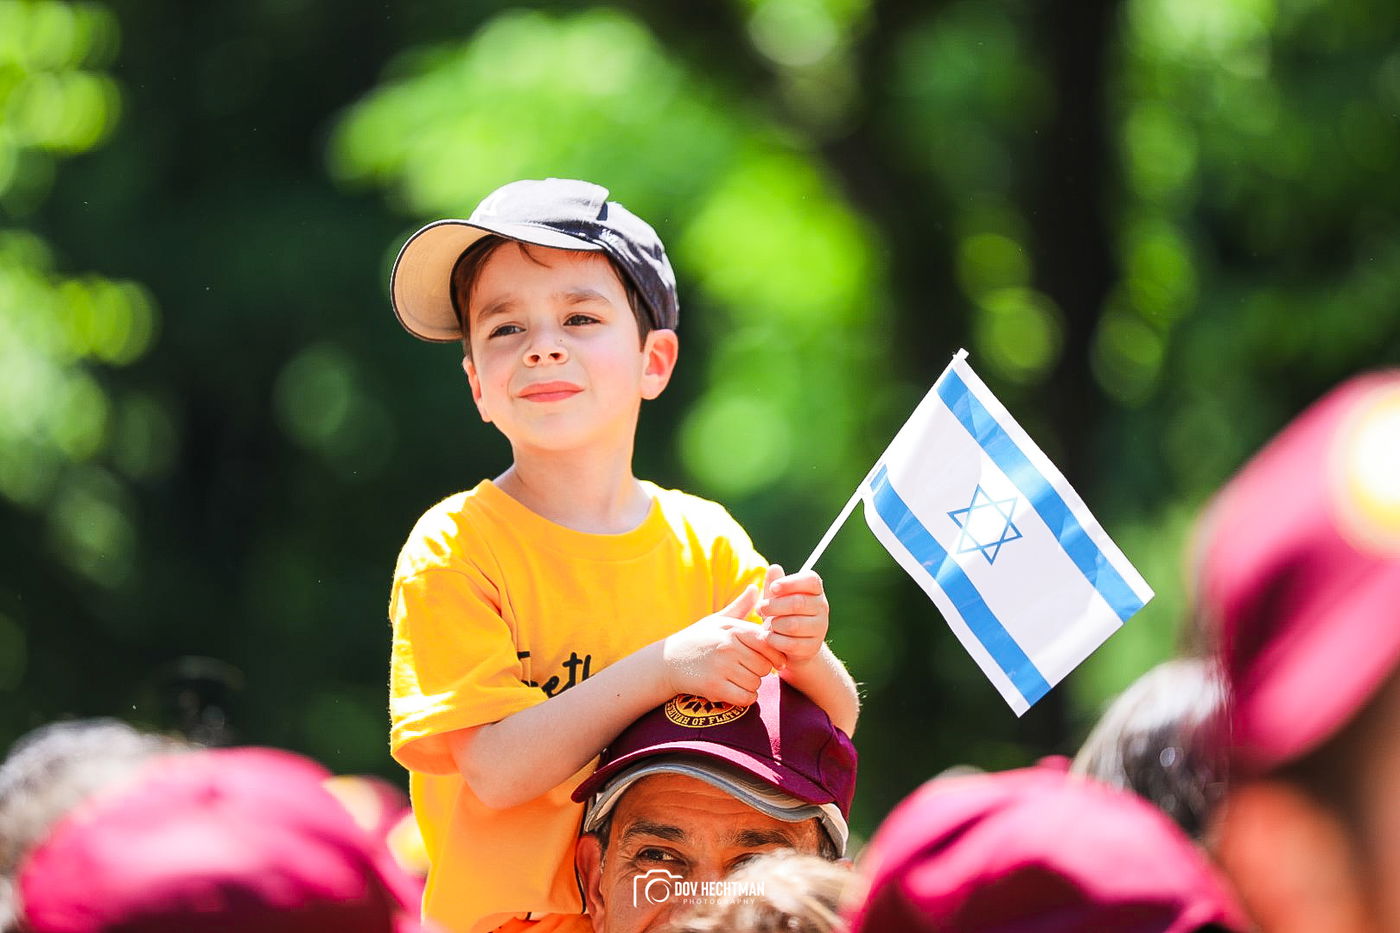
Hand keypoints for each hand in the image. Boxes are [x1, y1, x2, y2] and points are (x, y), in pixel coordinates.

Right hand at [661, 586, 785, 706]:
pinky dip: (745, 698)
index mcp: (732, 629)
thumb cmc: (698, 639)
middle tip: (749, 670)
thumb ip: (740, 606)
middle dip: (761, 671)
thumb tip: (755, 587)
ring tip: (739, 679)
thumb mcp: (717, 620)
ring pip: (756, 683)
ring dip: (752, 685)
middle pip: (764, 666)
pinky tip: (736, 691)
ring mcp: (721, 668)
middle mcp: (728, 647)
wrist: (667, 661)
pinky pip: (745, 698)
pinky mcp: (714, 687)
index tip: (776, 662)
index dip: (776, 655)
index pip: (767, 643)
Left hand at [755, 564, 828, 667]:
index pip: (811, 580)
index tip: (773, 588)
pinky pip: (791, 643)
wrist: (790, 645)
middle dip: (774, 606)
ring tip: (768, 625)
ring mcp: (820, 628)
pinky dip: (774, 640)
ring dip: (774, 625)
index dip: (791, 583)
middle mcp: (822, 607)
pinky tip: (769, 637)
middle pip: (798, 602)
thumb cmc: (781, 614)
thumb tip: (774, 568)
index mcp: (815, 590)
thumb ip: (774, 584)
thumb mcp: (775, 598)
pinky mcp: (813, 647)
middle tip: (760, 608)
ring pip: (793, 624)